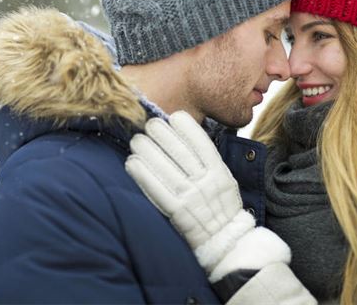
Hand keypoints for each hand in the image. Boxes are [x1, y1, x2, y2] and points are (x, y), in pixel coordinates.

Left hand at [126, 111, 290, 281]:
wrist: (224, 241)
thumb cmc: (221, 206)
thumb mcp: (224, 179)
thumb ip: (209, 161)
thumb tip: (184, 135)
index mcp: (220, 173)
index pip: (203, 144)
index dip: (187, 127)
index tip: (174, 116)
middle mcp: (206, 183)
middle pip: (180, 152)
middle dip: (162, 134)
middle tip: (149, 123)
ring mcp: (191, 198)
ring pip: (165, 167)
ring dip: (147, 150)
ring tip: (136, 140)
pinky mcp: (177, 212)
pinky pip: (156, 189)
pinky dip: (143, 174)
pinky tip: (132, 162)